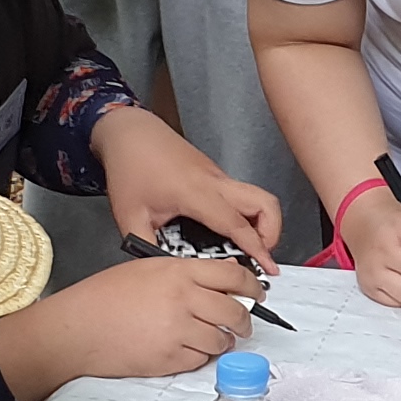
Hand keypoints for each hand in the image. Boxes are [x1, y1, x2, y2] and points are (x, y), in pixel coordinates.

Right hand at [0, 258, 257, 396]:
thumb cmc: (104, 297)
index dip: (251, 285)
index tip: (257, 293)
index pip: (232, 274)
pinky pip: (200, 361)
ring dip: (222, 342)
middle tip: (242, 324)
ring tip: (210, 339)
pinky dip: (198, 358)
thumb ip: (182, 276)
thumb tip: (215, 288)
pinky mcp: (169, 359)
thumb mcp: (145, 270)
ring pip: (221, 340)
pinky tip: (184, 350)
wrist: (76, 328)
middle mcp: (183, 300)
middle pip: (235, 312)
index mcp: (178, 272)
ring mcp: (178, 331)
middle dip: (244, 321)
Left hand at [98, 108, 284, 264]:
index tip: (268, 266)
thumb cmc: (129, 165)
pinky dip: (245, 214)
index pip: (238, 224)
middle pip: (265, 204)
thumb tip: (164, 269)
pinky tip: (226, 229)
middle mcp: (215, 182)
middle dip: (271, 233)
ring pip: (258, 196)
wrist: (129, 131)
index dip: (257, 248)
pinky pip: (241, 195)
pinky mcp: (214, 174)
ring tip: (249, 244)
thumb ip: (147, 248)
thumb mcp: (130, 216)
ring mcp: (217, 176)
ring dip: (262, 222)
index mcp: (196, 193)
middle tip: (261, 255)